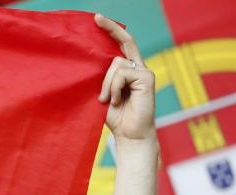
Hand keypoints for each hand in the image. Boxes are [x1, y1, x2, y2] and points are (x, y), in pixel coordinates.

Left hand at [95, 14, 155, 143]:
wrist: (129, 135)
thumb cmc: (115, 118)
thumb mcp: (102, 95)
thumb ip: (100, 80)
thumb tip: (88, 64)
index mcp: (127, 71)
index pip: (120, 46)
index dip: (111, 31)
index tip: (97, 19)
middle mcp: (138, 67)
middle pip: (124, 42)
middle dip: (110, 29)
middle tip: (96, 18)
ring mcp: (144, 72)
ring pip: (116, 64)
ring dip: (106, 84)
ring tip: (106, 100)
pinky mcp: (147, 78)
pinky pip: (122, 73)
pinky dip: (114, 87)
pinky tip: (115, 100)